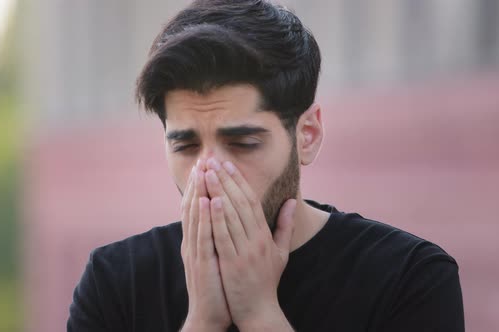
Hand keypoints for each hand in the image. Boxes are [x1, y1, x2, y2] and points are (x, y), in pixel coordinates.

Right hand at [180, 160, 230, 331]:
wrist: (210, 316)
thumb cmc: (219, 286)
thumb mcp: (221, 257)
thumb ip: (224, 236)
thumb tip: (228, 220)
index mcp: (200, 240)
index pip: (200, 206)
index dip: (203, 184)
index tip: (209, 163)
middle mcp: (193, 241)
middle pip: (194, 205)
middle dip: (199, 180)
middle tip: (203, 156)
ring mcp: (195, 251)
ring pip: (195, 215)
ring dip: (198, 191)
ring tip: (202, 168)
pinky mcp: (202, 263)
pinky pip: (203, 236)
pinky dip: (204, 216)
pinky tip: (208, 199)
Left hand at [204, 158, 295, 329]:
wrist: (260, 311)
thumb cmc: (267, 281)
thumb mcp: (281, 253)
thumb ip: (285, 226)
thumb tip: (291, 201)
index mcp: (265, 236)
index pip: (251, 201)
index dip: (239, 181)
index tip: (228, 164)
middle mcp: (256, 240)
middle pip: (240, 203)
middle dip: (225, 179)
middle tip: (213, 160)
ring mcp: (245, 252)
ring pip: (231, 216)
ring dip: (218, 191)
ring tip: (207, 172)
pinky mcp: (232, 264)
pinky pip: (223, 237)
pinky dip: (216, 218)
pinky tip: (209, 201)